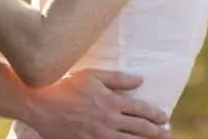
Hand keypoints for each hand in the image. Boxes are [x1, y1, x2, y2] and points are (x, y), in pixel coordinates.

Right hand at [27, 69, 169, 138]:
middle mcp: (109, 120)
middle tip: (166, 133)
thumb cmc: (66, 85)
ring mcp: (99, 135)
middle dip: (156, 132)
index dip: (155, 114)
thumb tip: (140, 79)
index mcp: (111, 101)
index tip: (164, 117)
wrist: (41, 104)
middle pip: (140, 129)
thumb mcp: (93, 75)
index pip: (141, 109)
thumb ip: (118, 78)